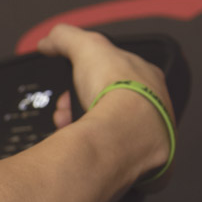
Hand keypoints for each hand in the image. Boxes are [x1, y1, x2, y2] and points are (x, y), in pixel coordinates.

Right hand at [39, 24, 173, 186]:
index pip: (116, 73)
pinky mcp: (141, 163)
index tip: (69, 85)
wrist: (127, 133)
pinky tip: (79, 146)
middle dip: (80, 105)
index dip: (87, 77)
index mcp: (146, 76)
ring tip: (66, 128)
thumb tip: (49, 40)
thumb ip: (66, 38)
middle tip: (65, 109)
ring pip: (109, 131)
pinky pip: (112, 157)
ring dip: (82, 128)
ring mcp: (148, 136)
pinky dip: (92, 151)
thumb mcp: (86, 47)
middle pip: (109, 104)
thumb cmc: (118, 91)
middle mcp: (152, 106)